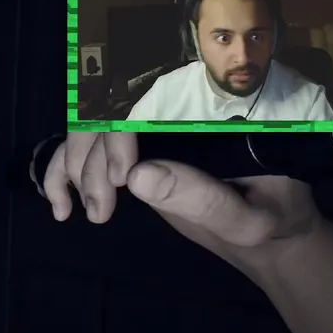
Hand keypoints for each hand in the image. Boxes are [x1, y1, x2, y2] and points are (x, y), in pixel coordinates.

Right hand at [42, 132, 322, 273]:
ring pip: (86, 131)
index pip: (145, 101)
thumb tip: (135, 176)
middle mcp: (173, 112)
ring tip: (91, 213)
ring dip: (73, 170)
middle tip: (101, 209)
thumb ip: (201, 197)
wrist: (269, 232)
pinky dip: (61, 175)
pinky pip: (84, 152)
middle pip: (106, 114)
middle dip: (91, 160)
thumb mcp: (246, 217)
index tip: (120, 179)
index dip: (119, 132)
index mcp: (207, 110)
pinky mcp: (131, 154)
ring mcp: (148, 133)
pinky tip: (61, 206)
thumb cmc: (271, 219)